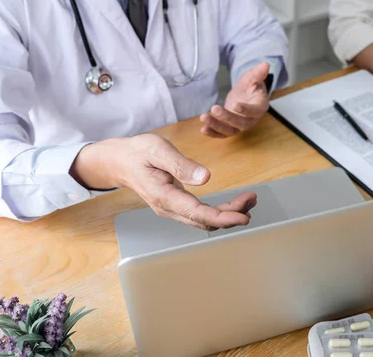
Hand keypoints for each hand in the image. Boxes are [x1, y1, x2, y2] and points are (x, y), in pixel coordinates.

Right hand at [70, 134, 256, 229]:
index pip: (198, 213)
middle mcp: (169, 208)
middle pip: (205, 221)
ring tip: (250, 200)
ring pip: (205, 220)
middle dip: (232, 214)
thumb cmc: (138, 152)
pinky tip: (235, 203)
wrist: (120, 161)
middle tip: (252, 200)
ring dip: (229, 213)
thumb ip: (181, 164)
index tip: (244, 216)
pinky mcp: (177, 205)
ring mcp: (173, 209)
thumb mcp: (158, 150)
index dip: (223, 218)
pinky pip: (202, 213)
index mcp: (164, 197)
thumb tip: (206, 177)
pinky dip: (221, 210)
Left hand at [200, 62, 270, 137]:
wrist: (245, 95)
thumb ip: (258, 73)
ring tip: (204, 117)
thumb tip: (265, 64)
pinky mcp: (230, 129)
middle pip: (241, 123)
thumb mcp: (253, 77)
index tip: (235, 105)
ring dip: (216, 126)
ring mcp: (240, 126)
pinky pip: (222, 134)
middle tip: (214, 108)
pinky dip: (213, 133)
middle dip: (227, 117)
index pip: (254, 111)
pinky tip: (203, 129)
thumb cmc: (251, 85)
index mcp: (260, 107)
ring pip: (230, 130)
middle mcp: (251, 120)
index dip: (246, 110)